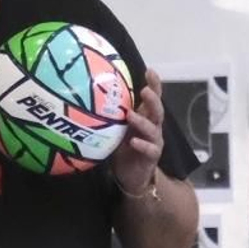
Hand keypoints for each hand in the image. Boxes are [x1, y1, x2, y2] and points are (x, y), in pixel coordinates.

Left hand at [113, 68, 163, 194]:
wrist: (130, 176)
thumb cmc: (123, 149)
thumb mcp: (116, 129)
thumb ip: (112, 115)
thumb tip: (91, 95)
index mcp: (146, 117)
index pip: (153, 98)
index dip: (154, 84)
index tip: (149, 70)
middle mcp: (153, 127)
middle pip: (157, 110)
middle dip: (153, 99)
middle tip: (144, 91)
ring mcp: (154, 142)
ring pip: (153, 129)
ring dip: (142, 121)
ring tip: (130, 115)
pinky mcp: (152, 157)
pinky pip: (150, 149)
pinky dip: (142, 145)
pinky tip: (133, 142)